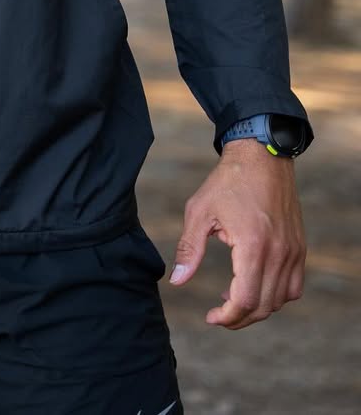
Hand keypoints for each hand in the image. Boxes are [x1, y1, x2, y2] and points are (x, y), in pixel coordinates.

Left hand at [168, 138, 305, 328]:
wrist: (261, 157)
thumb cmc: (227, 181)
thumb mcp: (199, 211)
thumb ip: (189, 249)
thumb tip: (177, 281)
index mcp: (254, 246)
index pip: (245, 300)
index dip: (228, 316)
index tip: (210, 317)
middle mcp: (279, 253)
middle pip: (264, 306)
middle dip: (239, 318)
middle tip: (218, 314)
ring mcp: (293, 252)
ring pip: (280, 299)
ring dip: (257, 307)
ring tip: (231, 297)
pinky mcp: (299, 247)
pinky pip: (293, 286)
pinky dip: (276, 295)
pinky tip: (254, 283)